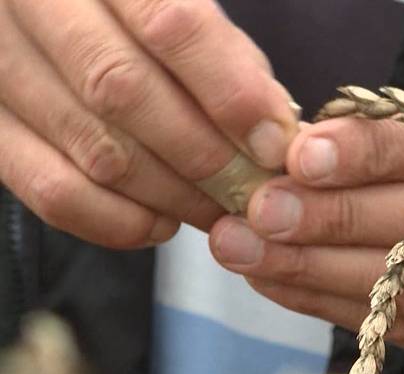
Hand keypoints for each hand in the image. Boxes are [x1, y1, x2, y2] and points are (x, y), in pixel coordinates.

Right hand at [0, 0, 297, 247]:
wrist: (50, 18)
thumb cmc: (138, 20)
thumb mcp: (182, 10)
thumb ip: (228, 58)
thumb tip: (272, 128)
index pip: (170, 22)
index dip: (230, 91)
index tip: (273, 142)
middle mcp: (31, 4)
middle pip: (122, 89)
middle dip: (204, 154)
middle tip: (252, 191)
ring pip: (92, 148)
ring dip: (171, 195)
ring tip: (220, 211)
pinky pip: (51, 191)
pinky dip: (116, 221)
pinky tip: (161, 223)